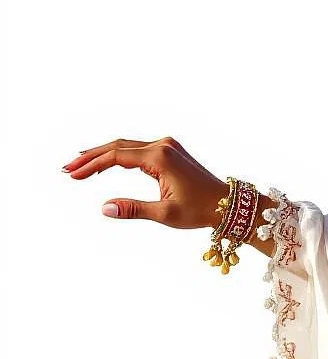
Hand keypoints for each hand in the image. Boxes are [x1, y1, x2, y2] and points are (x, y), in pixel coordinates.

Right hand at [62, 136, 227, 228]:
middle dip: (91, 158)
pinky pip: (138, 149)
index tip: (72, 175)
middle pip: (117, 146)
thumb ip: (134, 209)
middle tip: (68, 169)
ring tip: (80, 166)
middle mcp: (163, 145)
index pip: (116, 157)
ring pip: (126, 146)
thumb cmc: (201, 210)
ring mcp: (167, 145)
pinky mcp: (170, 150)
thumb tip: (104, 209)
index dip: (91, 165)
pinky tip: (105, 162)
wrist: (229, 204)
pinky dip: (119, 155)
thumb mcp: (166, 214)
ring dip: (103, 155)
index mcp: (160, 157)